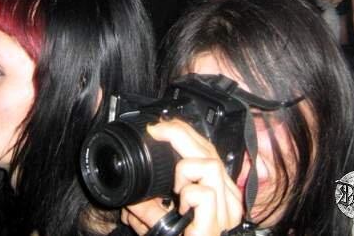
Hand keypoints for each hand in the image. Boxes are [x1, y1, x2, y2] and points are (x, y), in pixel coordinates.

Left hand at [122, 119, 243, 235]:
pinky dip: (188, 193)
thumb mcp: (153, 224)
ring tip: (176, 188)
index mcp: (214, 195)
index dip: (184, 133)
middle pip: (209, 151)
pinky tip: (183, 203)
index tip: (159, 127)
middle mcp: (223, 202)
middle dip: (181, 134)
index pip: (206, 151)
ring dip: (185, 169)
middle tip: (158, 131)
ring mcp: (223, 214)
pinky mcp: (214, 226)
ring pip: (210, 165)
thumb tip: (130, 194)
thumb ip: (146, 207)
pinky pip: (203, 193)